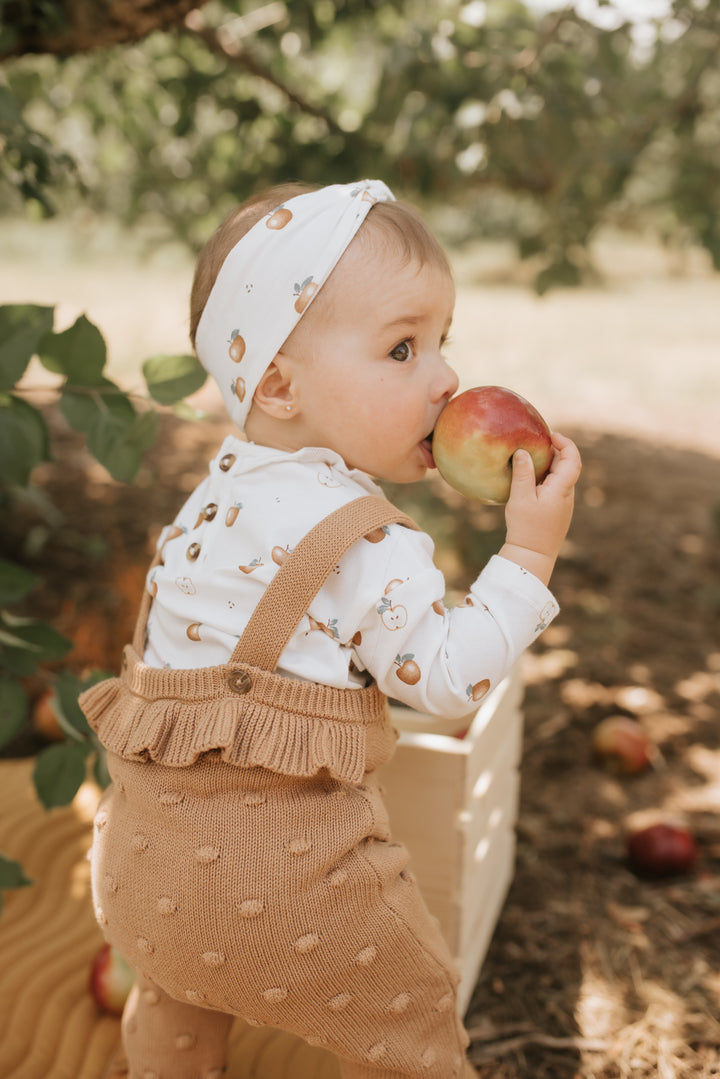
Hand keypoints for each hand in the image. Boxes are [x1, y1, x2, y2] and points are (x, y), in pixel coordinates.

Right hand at [499, 432, 581, 585]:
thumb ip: (523, 474)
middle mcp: (567, 495)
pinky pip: (555, 488)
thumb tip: (523, 451)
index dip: (566, 443)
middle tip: (536, 442)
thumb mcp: (521, 498)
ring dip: (550, 465)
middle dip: (555, 451)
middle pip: (567, 466)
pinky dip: (546, 478)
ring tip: (530, 458)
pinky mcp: (557, 511)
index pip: (573, 459)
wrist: (533, 557)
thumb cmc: (526, 528)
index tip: (551, 435)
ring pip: (561, 478)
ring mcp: (564, 504)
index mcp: (562, 489)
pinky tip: (529, 480)